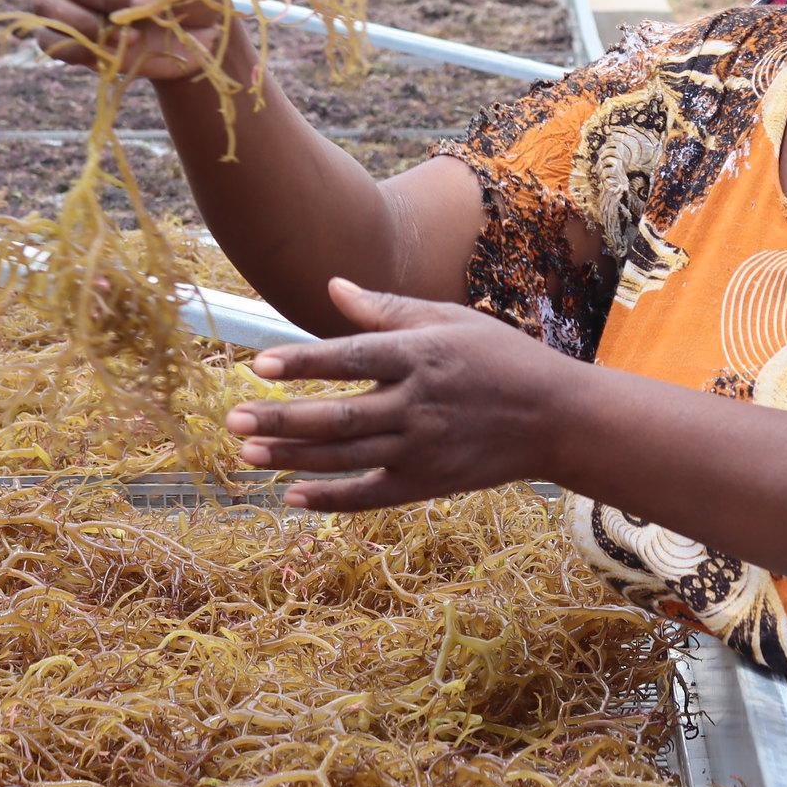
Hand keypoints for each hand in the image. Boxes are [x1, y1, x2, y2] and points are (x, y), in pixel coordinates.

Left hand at [224, 278, 572, 510]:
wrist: (555, 418)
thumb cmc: (499, 357)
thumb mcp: (449, 319)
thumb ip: (387, 309)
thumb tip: (332, 287)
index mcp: (421, 355)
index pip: (351, 360)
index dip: (303, 363)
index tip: (258, 365)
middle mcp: (418, 404)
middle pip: (338, 417)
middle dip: (282, 419)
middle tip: (232, 420)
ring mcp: (422, 448)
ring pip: (346, 458)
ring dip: (293, 457)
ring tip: (246, 452)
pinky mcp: (428, 483)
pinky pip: (371, 496)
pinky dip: (331, 499)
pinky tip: (292, 496)